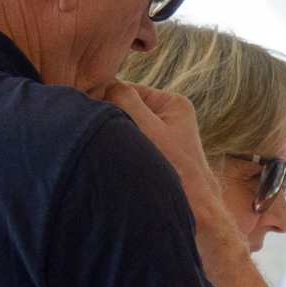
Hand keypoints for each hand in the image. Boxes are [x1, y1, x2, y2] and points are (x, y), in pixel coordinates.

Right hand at [105, 82, 224, 232]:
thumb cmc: (175, 166)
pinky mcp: (154, 147)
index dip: (106, 97)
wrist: (193, 204)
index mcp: (173, 102)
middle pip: (125, 105)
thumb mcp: (148, 128)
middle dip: (111, 115)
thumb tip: (104, 82)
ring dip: (114, 131)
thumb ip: (127, 101)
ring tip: (112, 142)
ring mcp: (161, 131)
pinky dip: (120, 142)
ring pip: (124, 122)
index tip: (91, 110)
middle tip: (100, 128)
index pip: (127, 89)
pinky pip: (129, 138)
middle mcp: (168, 113)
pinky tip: (115, 151)